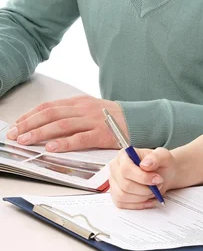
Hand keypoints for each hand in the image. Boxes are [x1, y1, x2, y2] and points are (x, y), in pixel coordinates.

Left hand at [6, 96, 127, 151]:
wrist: (140, 120)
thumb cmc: (113, 118)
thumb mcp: (91, 110)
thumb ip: (71, 114)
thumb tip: (46, 124)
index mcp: (79, 102)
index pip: (49, 107)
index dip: (30, 115)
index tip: (15, 125)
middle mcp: (84, 109)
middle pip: (51, 114)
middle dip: (29, 124)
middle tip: (14, 134)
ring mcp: (93, 120)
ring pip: (62, 125)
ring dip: (41, 133)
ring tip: (26, 140)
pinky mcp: (103, 134)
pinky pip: (80, 138)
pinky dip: (64, 143)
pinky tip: (51, 148)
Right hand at [109, 147, 176, 208]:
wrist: (162, 174)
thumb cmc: (160, 164)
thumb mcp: (163, 156)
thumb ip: (156, 157)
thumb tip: (145, 164)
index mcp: (124, 155)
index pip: (126, 169)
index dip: (142, 177)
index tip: (157, 179)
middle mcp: (115, 168)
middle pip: (125, 185)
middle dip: (144, 189)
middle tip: (157, 186)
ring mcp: (114, 182)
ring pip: (122, 196)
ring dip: (142, 197)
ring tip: (153, 191)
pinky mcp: (116, 195)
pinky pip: (122, 204)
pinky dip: (138, 204)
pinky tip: (148, 199)